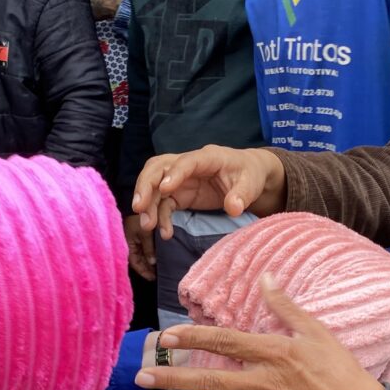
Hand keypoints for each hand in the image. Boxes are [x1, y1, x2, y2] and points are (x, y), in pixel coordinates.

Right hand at [123, 213, 155, 280]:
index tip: (153, 277)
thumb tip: (152, 262)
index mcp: (126, 244)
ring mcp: (133, 235)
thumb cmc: (138, 217)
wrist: (134, 200)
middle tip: (157, 274)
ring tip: (158, 267)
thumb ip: (148, 248)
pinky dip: (149, 250)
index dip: (143, 271)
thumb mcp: (144, 234)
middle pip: (138, 258)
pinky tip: (156, 254)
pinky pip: (143, 244)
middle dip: (147, 266)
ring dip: (148, 259)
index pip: (134, 262)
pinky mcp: (138, 230)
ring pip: (141, 252)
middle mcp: (128, 241)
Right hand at [131, 145, 286, 239]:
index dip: (175, 173)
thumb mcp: (250, 184)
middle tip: (139, 207)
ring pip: (155, 184)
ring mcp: (181, 179)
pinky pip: (164, 203)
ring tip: (147, 226)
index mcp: (208, 157)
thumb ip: (241, 195)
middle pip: (158, 167)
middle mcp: (188, 165)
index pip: (187, 161)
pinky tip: (164, 233)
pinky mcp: (179, 193)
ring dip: (148, 204)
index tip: (165, 189)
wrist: (247, 176)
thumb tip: (233, 208)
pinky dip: (160, 216)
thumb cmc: (249, 175)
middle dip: (146, 185)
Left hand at [135, 274, 385, 389]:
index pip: (226, 341)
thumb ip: (284, 305)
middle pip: (209, 379)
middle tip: (141, 377)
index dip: (194, 337)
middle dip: (172, 379)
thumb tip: (265, 276)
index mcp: (273, 352)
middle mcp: (262, 382)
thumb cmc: (338, 368)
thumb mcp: (316, 330)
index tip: (167, 335)